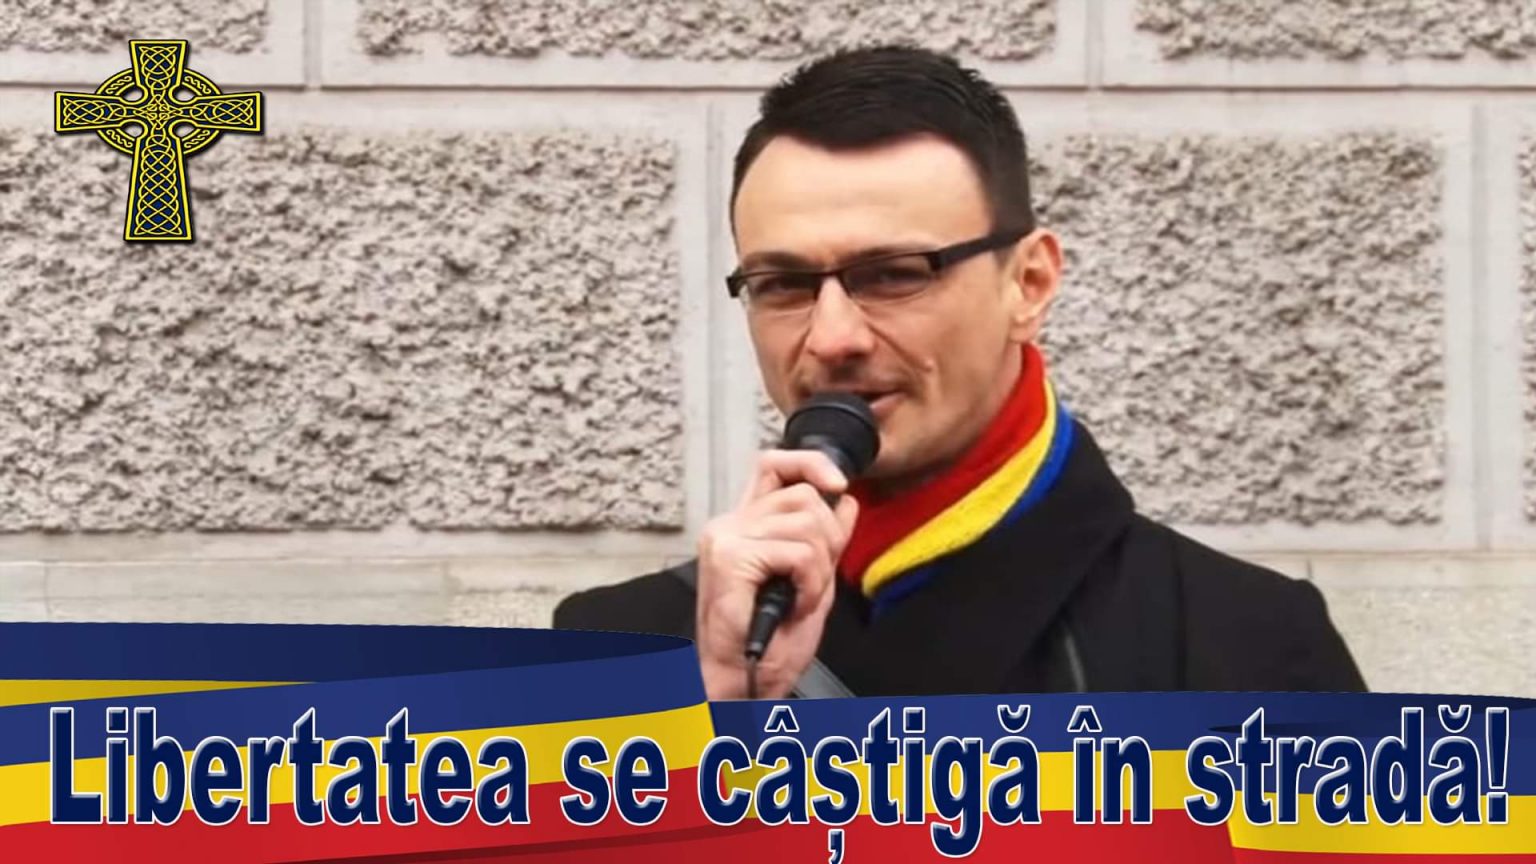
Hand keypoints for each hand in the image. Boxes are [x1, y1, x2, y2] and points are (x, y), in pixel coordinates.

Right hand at [694, 450, 858, 699]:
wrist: (744, 680)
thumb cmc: (768, 641)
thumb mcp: (812, 579)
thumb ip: (825, 538)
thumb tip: (844, 501)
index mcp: (745, 524)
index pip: (775, 465)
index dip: (810, 464)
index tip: (838, 484)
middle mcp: (730, 524)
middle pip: (803, 494)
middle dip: (828, 536)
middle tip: (815, 576)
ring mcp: (727, 538)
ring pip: (806, 523)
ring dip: (819, 568)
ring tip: (801, 596)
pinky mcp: (730, 558)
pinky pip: (798, 553)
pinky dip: (810, 584)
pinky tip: (796, 604)